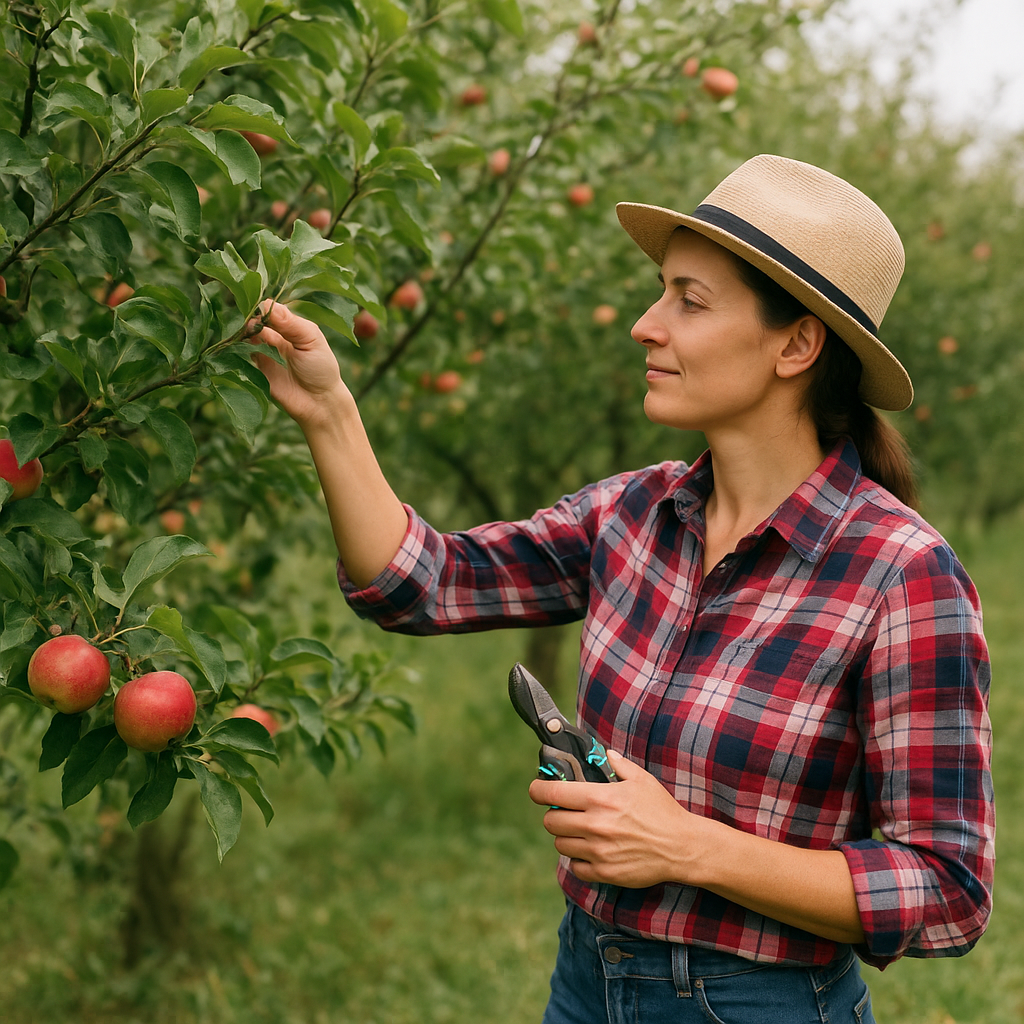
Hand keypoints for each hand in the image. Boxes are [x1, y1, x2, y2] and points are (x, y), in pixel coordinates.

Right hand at [249, 301, 353, 427]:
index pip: (270, 310)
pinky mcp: (255, 370)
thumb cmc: (321, 368)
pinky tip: (241, 347)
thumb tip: (267, 303)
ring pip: (245, 338)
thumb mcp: (311, 340)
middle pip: (255, 322)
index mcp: (289, 327)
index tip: (260, 310)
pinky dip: (237, 350)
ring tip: (249, 335)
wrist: (319, 403)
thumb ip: (291, 324)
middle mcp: (274, 338)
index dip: (263, 309)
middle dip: (252, 321)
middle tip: (253, 325)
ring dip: (244, 335)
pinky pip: (240, 357)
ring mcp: (263, 354)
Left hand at [528, 750, 712, 888]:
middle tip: (566, 812)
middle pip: (550, 821)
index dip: (538, 790)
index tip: (537, 790)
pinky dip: (578, 860)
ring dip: (566, 837)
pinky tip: (590, 851)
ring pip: (560, 845)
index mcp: (600, 798)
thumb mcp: (642, 780)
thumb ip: (618, 764)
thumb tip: (604, 753)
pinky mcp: (604, 872)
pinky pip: (575, 867)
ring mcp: (598, 851)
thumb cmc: (662, 810)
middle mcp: (594, 825)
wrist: (681, 846)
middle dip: (554, 815)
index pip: (553, 793)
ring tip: (580, 832)